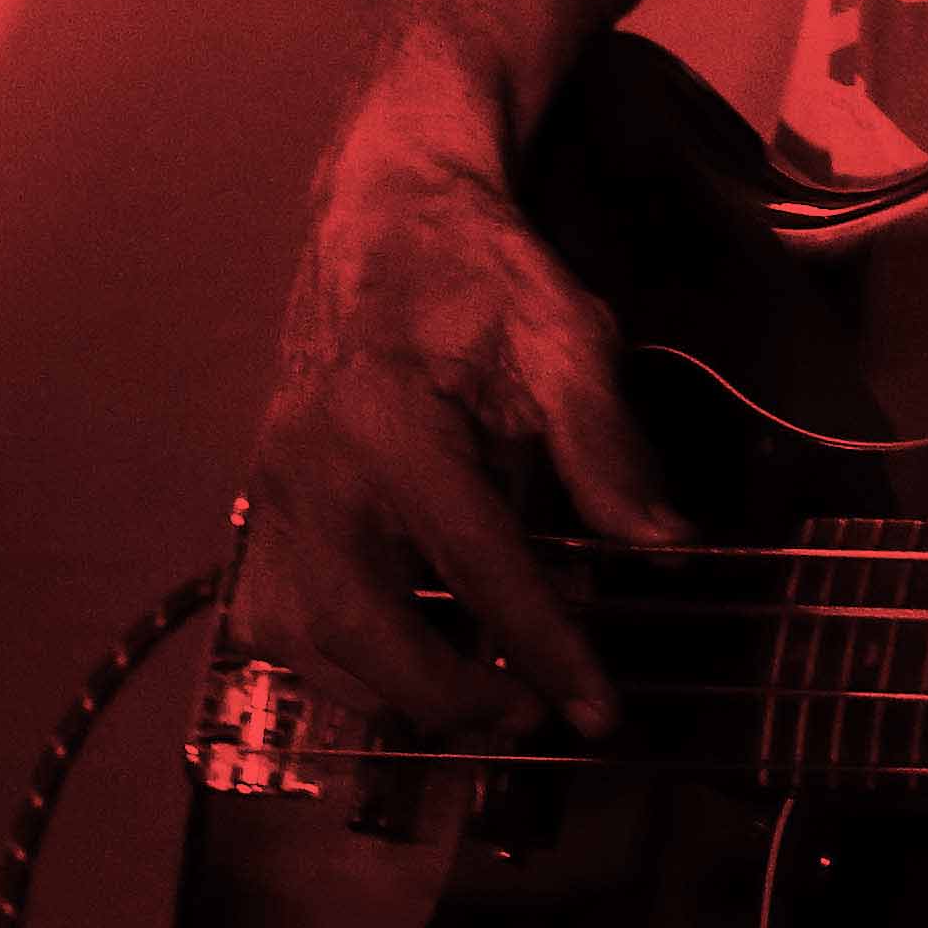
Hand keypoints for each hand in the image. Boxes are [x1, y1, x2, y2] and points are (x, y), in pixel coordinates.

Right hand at [232, 155, 681, 743]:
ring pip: (303, 637)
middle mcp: (315, 465)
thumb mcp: (563, 334)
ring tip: (478, 698)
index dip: (545, 646)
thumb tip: (663, 545)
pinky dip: (330, 660)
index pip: (477, 563)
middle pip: (362, 625)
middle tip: (533, 714)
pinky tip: (397, 662)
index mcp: (391, 420)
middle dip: (451, 696)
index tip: (599, 711)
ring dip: (386, 691)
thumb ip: (607, 445)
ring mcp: (275, 487)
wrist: (384, 213)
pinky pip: (273, 613)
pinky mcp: (264, 500)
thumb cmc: (477, 269)